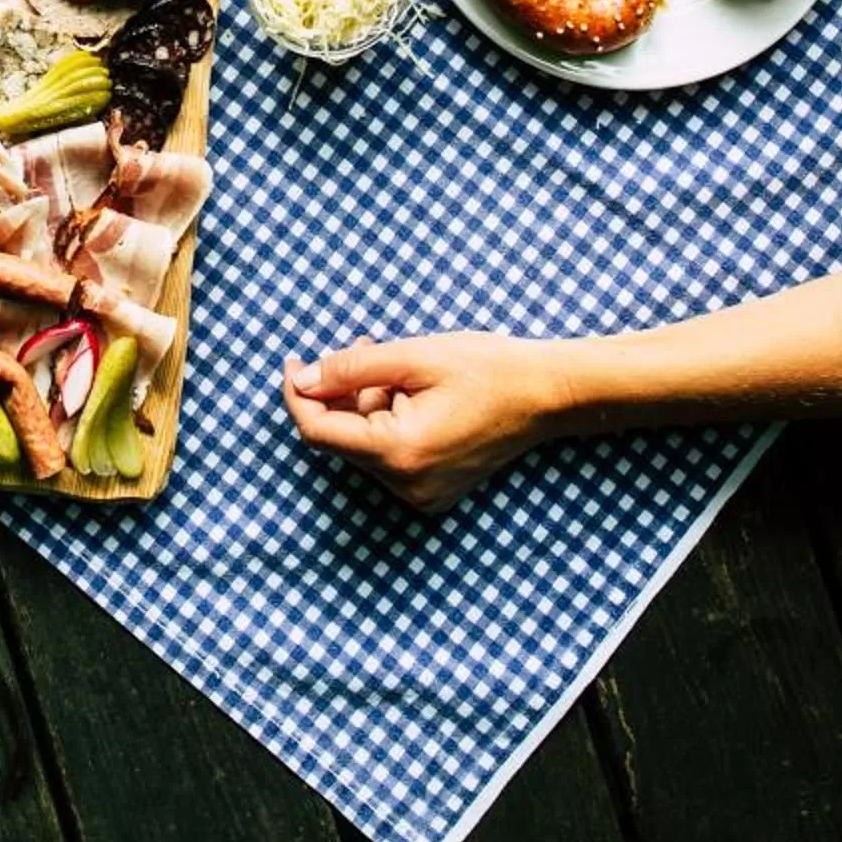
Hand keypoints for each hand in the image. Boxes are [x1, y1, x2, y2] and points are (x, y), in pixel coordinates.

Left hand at [282, 331, 566, 509]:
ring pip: (365, 443)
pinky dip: (387, 421)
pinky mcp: (433, 491)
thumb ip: (350, 369)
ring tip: (396, 365)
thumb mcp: (412, 356)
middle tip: (364, 347)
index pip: (319, 432)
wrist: (547, 396)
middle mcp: (406, 485)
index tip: (294, 361)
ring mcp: (422, 494)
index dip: (297, 395)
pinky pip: (389, 455)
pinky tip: (409, 391)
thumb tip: (303, 380)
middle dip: (342, 391)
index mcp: (398, 452)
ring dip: (367, 402)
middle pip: (342, 437)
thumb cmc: (486, 369)